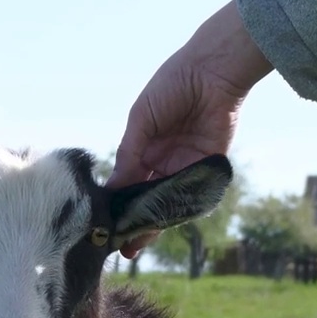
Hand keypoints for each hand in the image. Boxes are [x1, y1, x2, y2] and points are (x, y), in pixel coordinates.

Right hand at [110, 0, 271, 253]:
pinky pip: (193, 192)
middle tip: (121, 245)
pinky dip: (179, 208)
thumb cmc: (172, 86)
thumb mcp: (142, 119)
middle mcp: (164, 161)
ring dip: (155, 223)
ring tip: (137, 243)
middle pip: (148, 199)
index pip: (128, 183)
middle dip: (135, 222)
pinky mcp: (209, 167)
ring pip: (169, 202)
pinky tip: (162, 223)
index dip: (118, 204)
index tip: (105, 224)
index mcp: (144, 148)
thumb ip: (130, 153)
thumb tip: (113, 187)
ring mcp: (186, 166)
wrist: (212, 71)